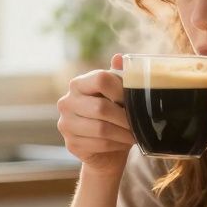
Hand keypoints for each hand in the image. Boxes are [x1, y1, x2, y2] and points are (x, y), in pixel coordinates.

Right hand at [56, 54, 134, 176]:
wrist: (103, 148)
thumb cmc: (112, 115)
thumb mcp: (115, 94)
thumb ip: (117, 76)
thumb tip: (119, 57)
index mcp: (78, 84)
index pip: (100, 79)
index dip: (121, 89)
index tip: (134, 99)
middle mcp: (66, 102)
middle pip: (101, 107)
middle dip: (125, 117)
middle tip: (140, 122)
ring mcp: (66, 124)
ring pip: (102, 129)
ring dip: (123, 133)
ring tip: (135, 133)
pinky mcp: (71, 144)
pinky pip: (100, 144)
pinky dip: (117, 144)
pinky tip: (124, 142)